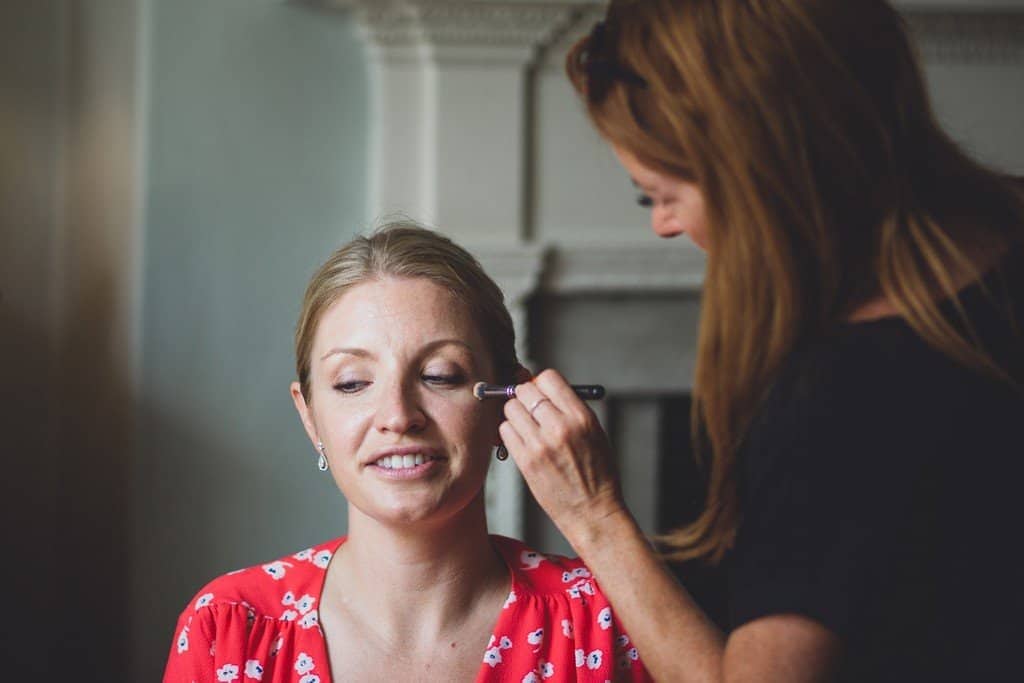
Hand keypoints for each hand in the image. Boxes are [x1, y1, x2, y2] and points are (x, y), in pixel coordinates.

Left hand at [499, 369, 626, 548]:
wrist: (593, 511)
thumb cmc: (597, 473)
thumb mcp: (595, 432)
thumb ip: (570, 408)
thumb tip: (541, 386)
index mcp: (581, 417)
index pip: (548, 378)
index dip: (541, 383)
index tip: (541, 392)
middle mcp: (560, 427)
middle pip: (524, 390)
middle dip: (525, 396)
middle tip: (530, 408)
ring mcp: (540, 445)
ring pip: (510, 409)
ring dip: (515, 414)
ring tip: (527, 427)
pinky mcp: (526, 462)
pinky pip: (505, 431)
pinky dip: (510, 432)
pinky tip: (522, 441)